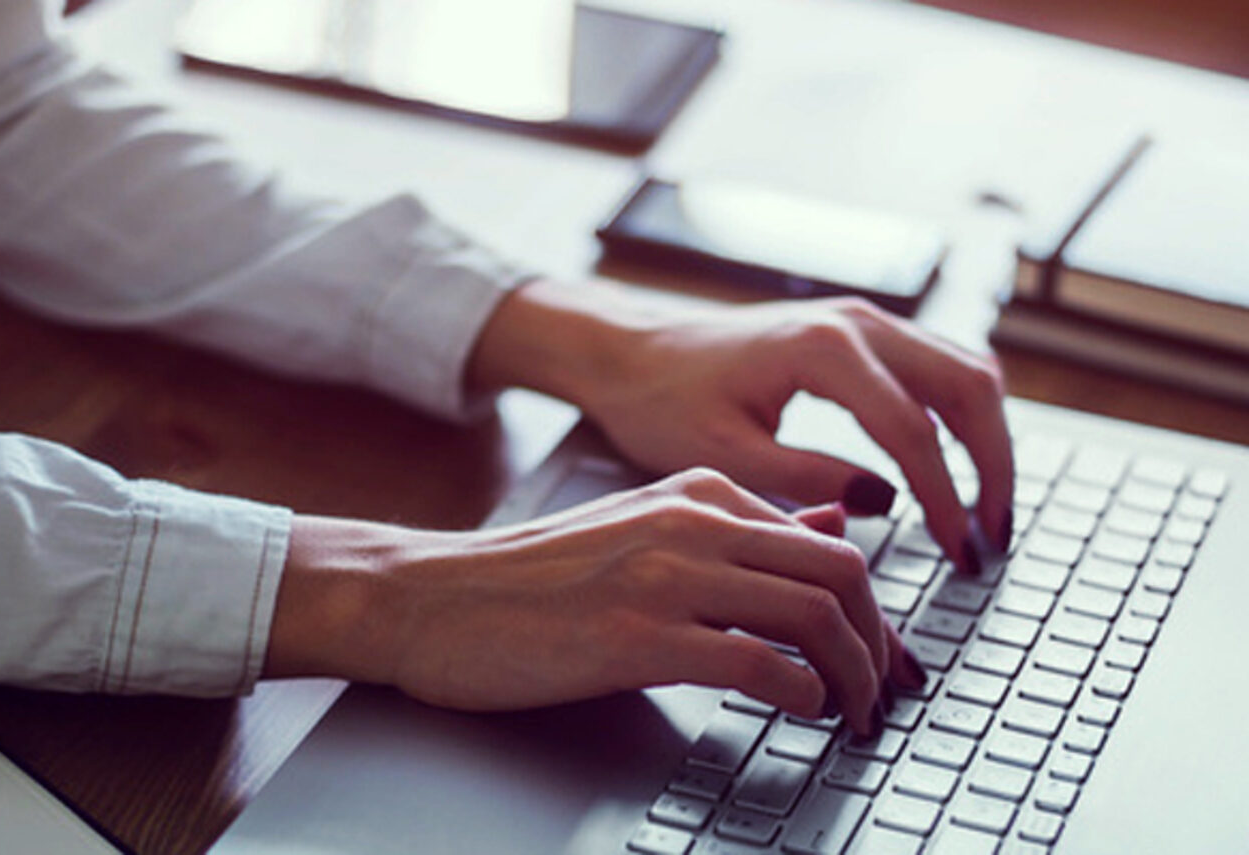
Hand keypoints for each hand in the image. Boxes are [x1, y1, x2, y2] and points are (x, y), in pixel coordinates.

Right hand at [266, 470, 925, 736]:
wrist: (433, 598)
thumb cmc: (533, 577)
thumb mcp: (644, 528)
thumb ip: (737, 529)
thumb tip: (833, 524)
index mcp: (699, 490)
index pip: (829, 540)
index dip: (875, 609)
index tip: (882, 656)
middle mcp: (693, 521)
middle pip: (841, 573)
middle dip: (881, 644)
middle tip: (884, 693)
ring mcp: (666, 576)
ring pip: (813, 614)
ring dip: (852, 676)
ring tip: (852, 714)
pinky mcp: (638, 636)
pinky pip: (758, 663)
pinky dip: (801, 694)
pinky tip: (801, 712)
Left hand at [469, 280, 1014, 571]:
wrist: (631, 351)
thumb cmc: (660, 401)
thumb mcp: (722, 455)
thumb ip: (805, 478)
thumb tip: (885, 502)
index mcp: (822, 348)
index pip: (913, 430)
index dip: (945, 499)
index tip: (960, 555)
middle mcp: (855, 322)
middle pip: (968, 387)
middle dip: (993, 467)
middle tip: (992, 538)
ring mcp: (862, 320)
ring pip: (965, 371)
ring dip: (988, 440)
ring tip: (984, 515)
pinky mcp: (859, 333)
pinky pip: (939, 367)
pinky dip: (961, 418)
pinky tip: (954, 473)